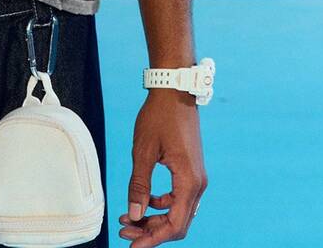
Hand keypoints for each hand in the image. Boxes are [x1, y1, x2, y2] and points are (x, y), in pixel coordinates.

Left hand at [118, 90, 207, 244]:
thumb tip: (134, 215)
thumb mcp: (143, 151)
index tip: (132, 246)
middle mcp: (198, 184)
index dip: (153, 239)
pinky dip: (161, 205)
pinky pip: (179, 198)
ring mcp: (196, 177)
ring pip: (178, 212)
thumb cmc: (158, 117)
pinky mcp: (191, 170)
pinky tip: (143, 200)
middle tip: (125, 231)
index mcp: (189, 181)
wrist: (175, 91)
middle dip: (151, 231)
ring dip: (155, 219)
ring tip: (128, 217)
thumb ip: (139, 185)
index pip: (175, 225)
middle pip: (178, 223)